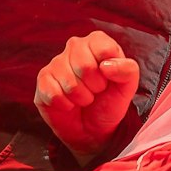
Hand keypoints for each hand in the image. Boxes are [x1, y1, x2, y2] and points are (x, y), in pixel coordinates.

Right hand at [33, 30, 139, 164]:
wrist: (93, 129)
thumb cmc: (109, 102)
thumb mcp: (127, 87)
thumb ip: (128, 70)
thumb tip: (106, 65)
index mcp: (96, 42)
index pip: (103, 47)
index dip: (108, 71)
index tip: (108, 79)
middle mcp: (75, 47)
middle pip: (84, 65)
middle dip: (94, 87)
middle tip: (96, 92)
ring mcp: (56, 63)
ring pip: (69, 82)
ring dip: (81, 99)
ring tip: (84, 99)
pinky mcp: (43, 80)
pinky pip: (53, 93)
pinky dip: (65, 105)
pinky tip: (69, 104)